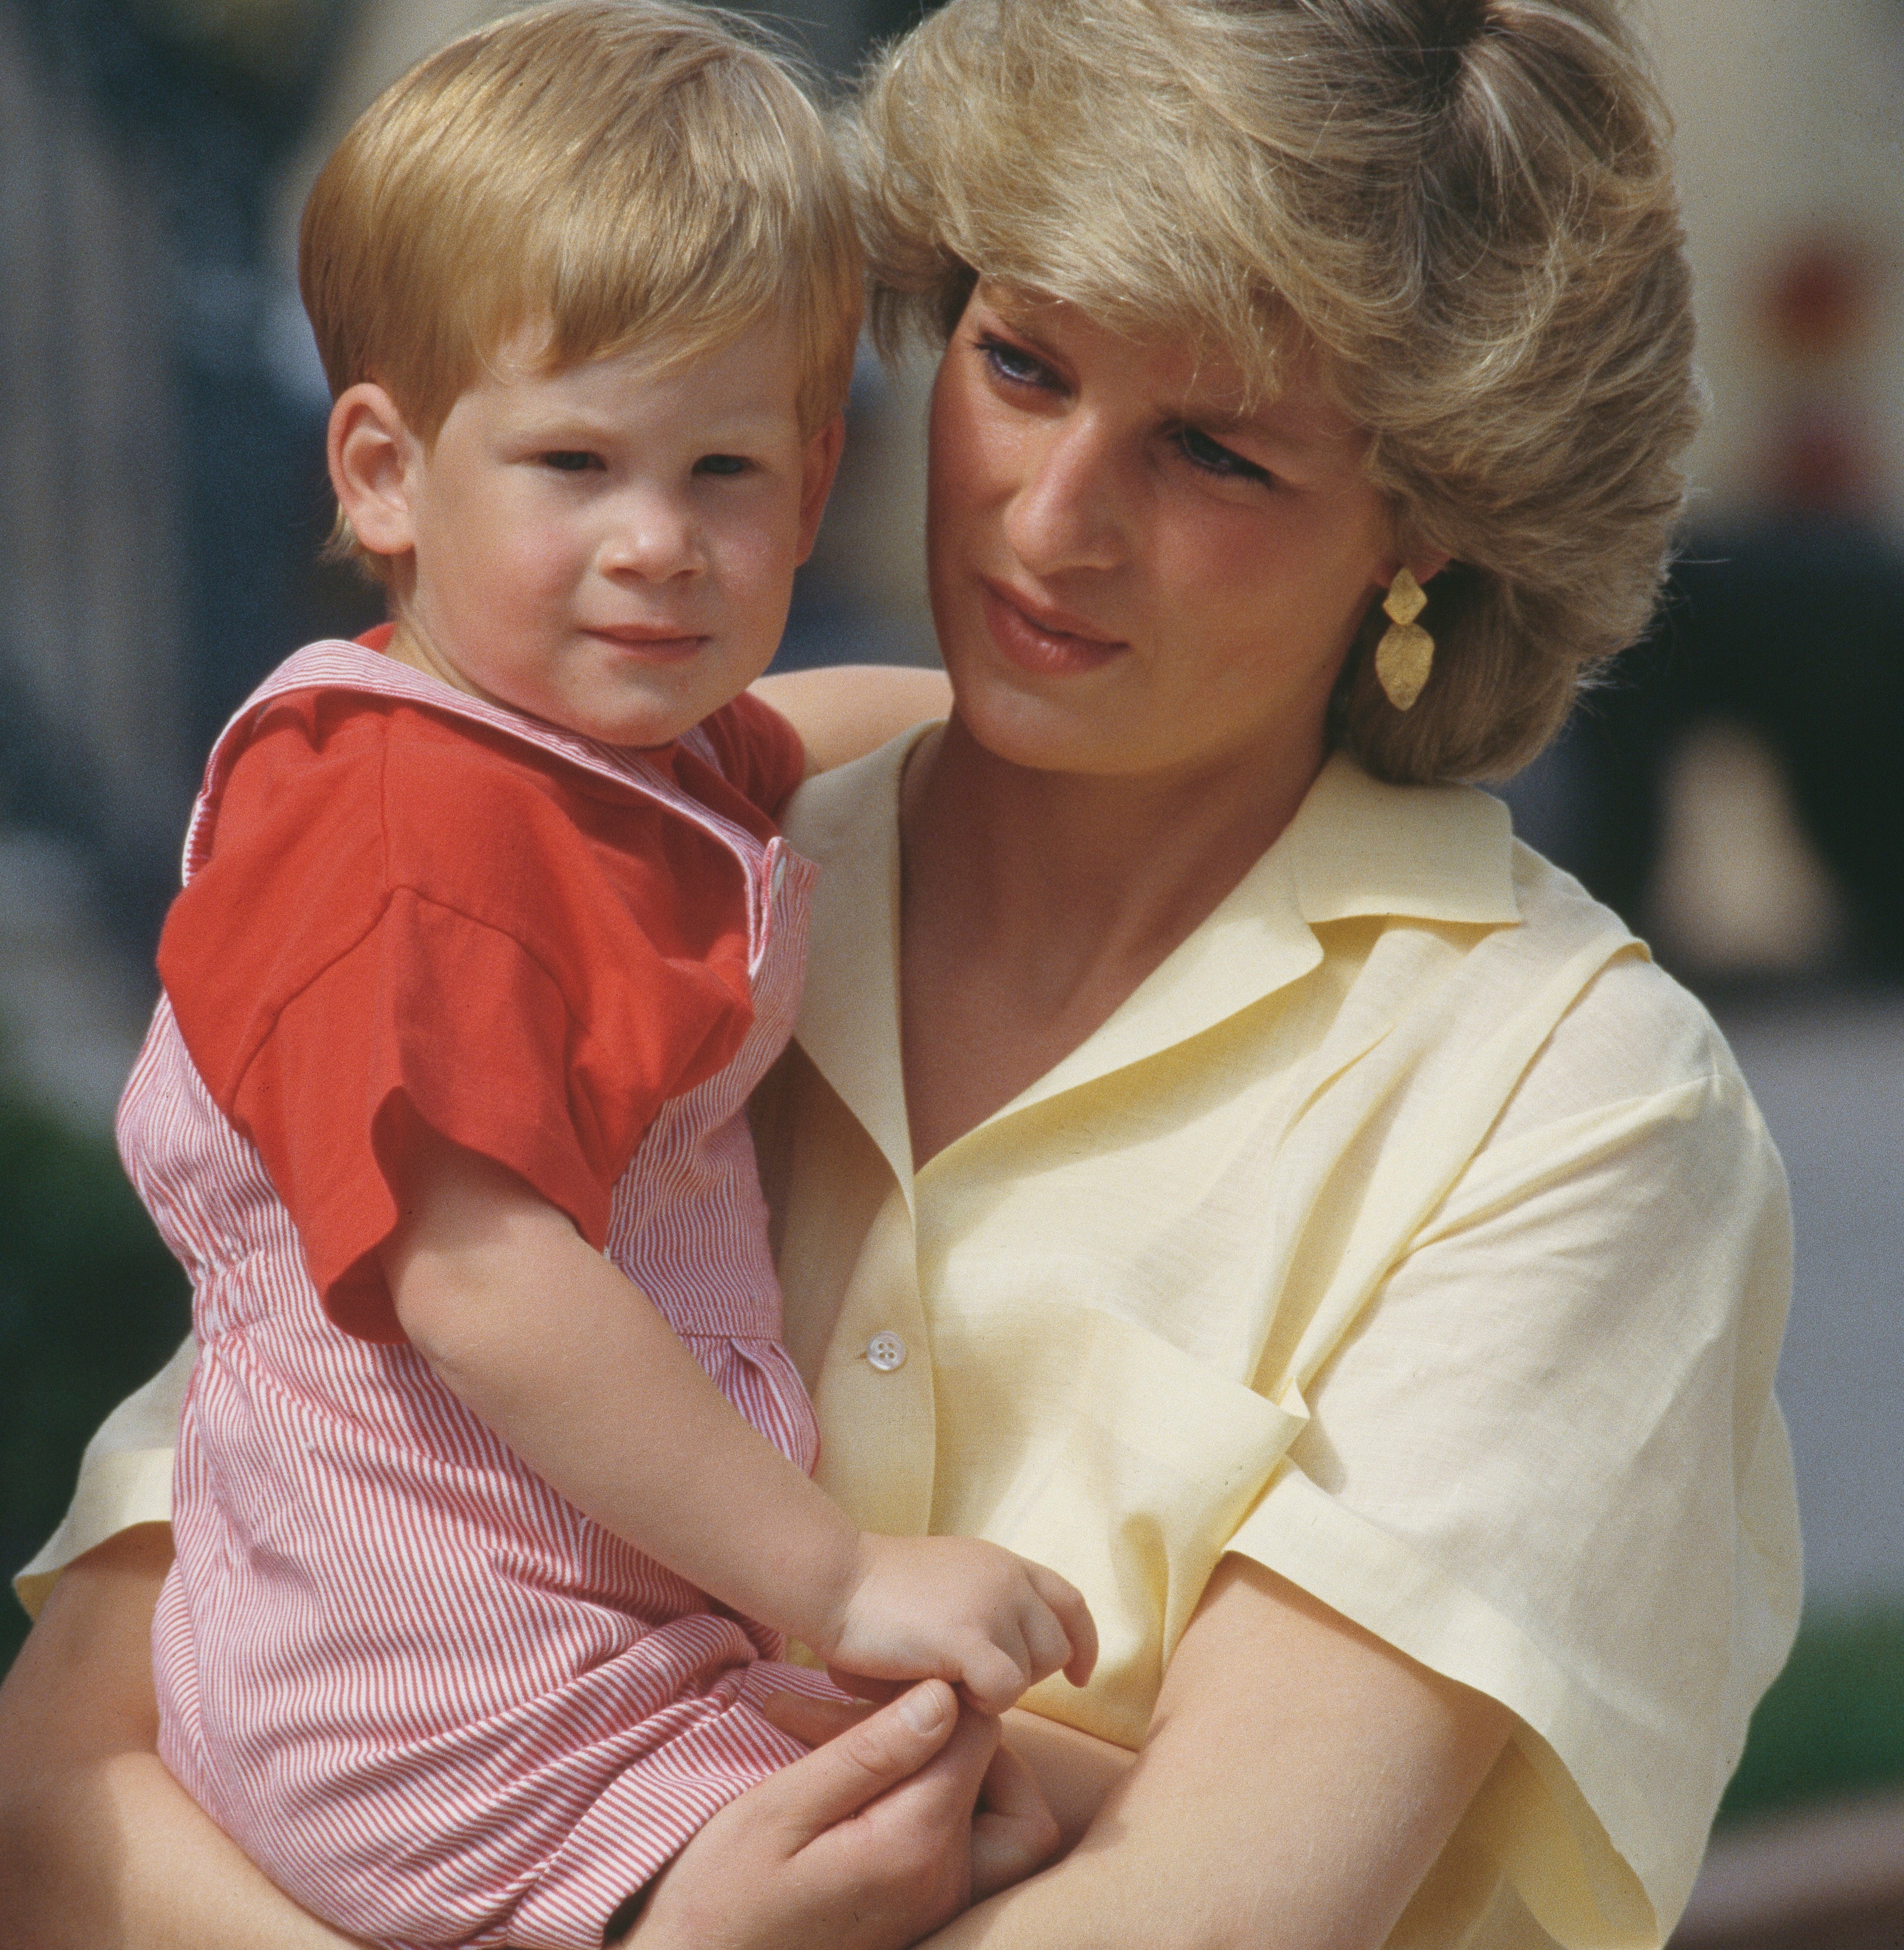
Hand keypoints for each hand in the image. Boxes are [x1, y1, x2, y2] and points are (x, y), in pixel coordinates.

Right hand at [761, 1690, 1061, 1901]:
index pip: (978, 1737)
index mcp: (913, 1846)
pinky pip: (969, 1847)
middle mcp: (944, 1883)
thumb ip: (869, 1753)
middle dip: (955, 1734)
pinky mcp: (927, 1914)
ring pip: (1000, 1816)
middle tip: (880, 1718)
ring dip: (953, 1770)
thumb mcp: (781, 1810)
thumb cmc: (724, 1892)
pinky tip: (873, 1787)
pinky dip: (936, 1805)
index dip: (939, 1694)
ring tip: (876, 1747)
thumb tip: (945, 1698)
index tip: (877, 1690)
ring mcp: (940, 1906)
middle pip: (1005, 1779)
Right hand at [820, 1535, 1097, 1714]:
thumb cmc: (878, 1593)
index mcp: (1004, 1563)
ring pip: (1032, 1673)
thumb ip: (989, 1602)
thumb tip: (1018, 1651)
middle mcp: (1007, 1578)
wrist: (834, 1579)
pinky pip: (1006, 1690)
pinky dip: (983, 1703)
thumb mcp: (951, 1578)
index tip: (1079, 1674)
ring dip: (997, 1690)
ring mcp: (990, 1604)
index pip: (1070, 1603)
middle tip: (973, 1681)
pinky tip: (946, 1691)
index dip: (1083, 1642)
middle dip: (1025, 1675)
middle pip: (1055, 1647)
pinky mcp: (968, 1636)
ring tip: (950, 1680)